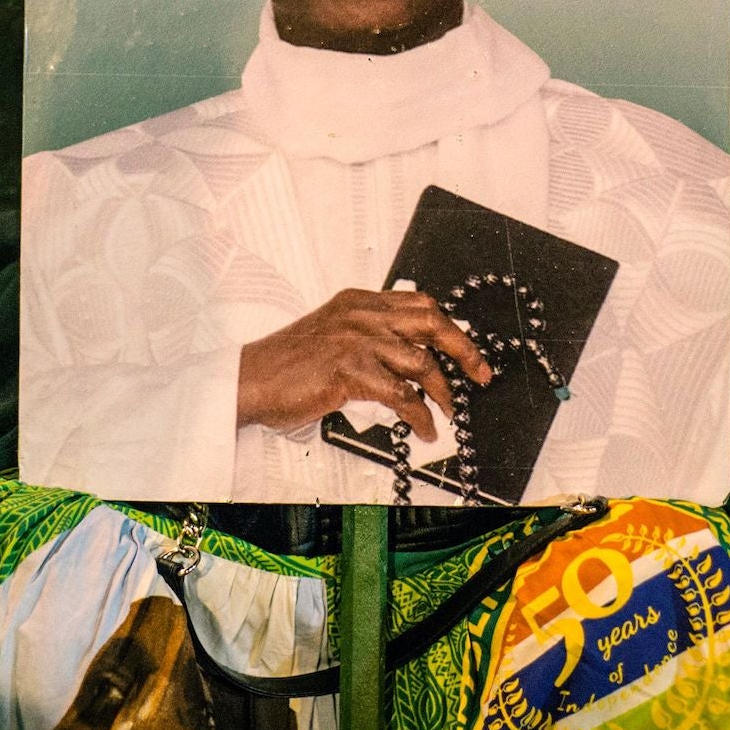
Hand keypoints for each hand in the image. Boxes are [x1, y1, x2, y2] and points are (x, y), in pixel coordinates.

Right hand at [237, 288, 493, 438]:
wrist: (250, 379)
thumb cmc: (287, 365)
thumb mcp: (332, 335)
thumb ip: (368, 337)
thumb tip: (411, 362)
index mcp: (358, 302)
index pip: (419, 304)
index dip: (449, 326)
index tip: (467, 349)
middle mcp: (361, 314)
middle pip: (431, 322)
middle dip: (463, 349)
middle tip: (480, 374)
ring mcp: (356, 340)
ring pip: (422, 362)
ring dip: (442, 392)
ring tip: (448, 412)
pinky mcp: (351, 370)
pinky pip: (402, 395)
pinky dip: (420, 415)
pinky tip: (424, 428)